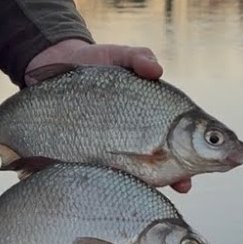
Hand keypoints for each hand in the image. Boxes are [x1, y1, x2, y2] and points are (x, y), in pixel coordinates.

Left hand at [24, 39, 191, 193]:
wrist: (52, 69)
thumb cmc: (97, 63)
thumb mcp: (120, 57)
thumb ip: (139, 58)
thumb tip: (156, 70)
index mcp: (151, 121)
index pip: (179, 146)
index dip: (190, 162)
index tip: (190, 173)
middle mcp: (134, 143)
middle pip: (160, 168)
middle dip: (172, 179)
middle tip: (180, 184)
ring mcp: (106, 154)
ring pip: (128, 178)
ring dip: (137, 186)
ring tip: (143, 187)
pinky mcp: (78, 157)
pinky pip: (90, 175)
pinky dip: (95, 181)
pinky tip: (101, 182)